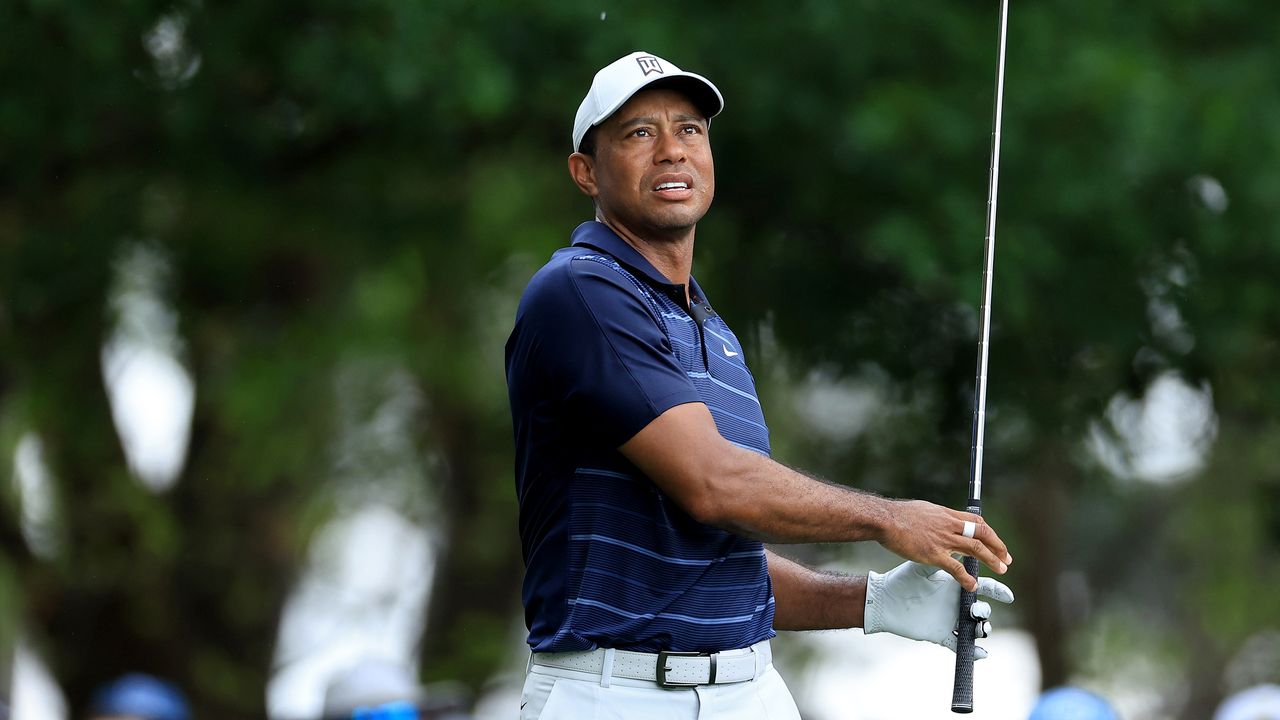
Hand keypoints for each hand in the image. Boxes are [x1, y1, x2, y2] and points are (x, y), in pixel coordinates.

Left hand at [863, 561, 1013, 658]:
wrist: (884, 599)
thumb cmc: (902, 581)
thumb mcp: (923, 569)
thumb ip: (941, 560)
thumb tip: (959, 547)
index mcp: (954, 586)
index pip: (983, 587)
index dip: (997, 590)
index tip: (1008, 594)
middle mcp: (955, 604)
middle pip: (981, 608)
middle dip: (985, 610)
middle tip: (978, 610)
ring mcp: (949, 620)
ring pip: (974, 628)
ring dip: (981, 629)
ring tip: (979, 628)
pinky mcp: (940, 634)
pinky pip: (959, 645)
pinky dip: (973, 651)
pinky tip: (982, 653)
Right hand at [877, 500, 1012, 589]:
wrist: (885, 520)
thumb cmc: (899, 515)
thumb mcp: (924, 510)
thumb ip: (936, 517)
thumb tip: (941, 521)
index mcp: (946, 514)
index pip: (976, 521)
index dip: (989, 532)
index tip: (994, 541)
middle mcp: (949, 525)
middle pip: (982, 534)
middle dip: (997, 546)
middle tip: (1006, 558)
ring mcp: (943, 540)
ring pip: (976, 549)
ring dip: (991, 560)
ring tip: (1001, 569)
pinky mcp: (934, 554)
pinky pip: (956, 568)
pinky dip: (967, 578)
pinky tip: (973, 585)